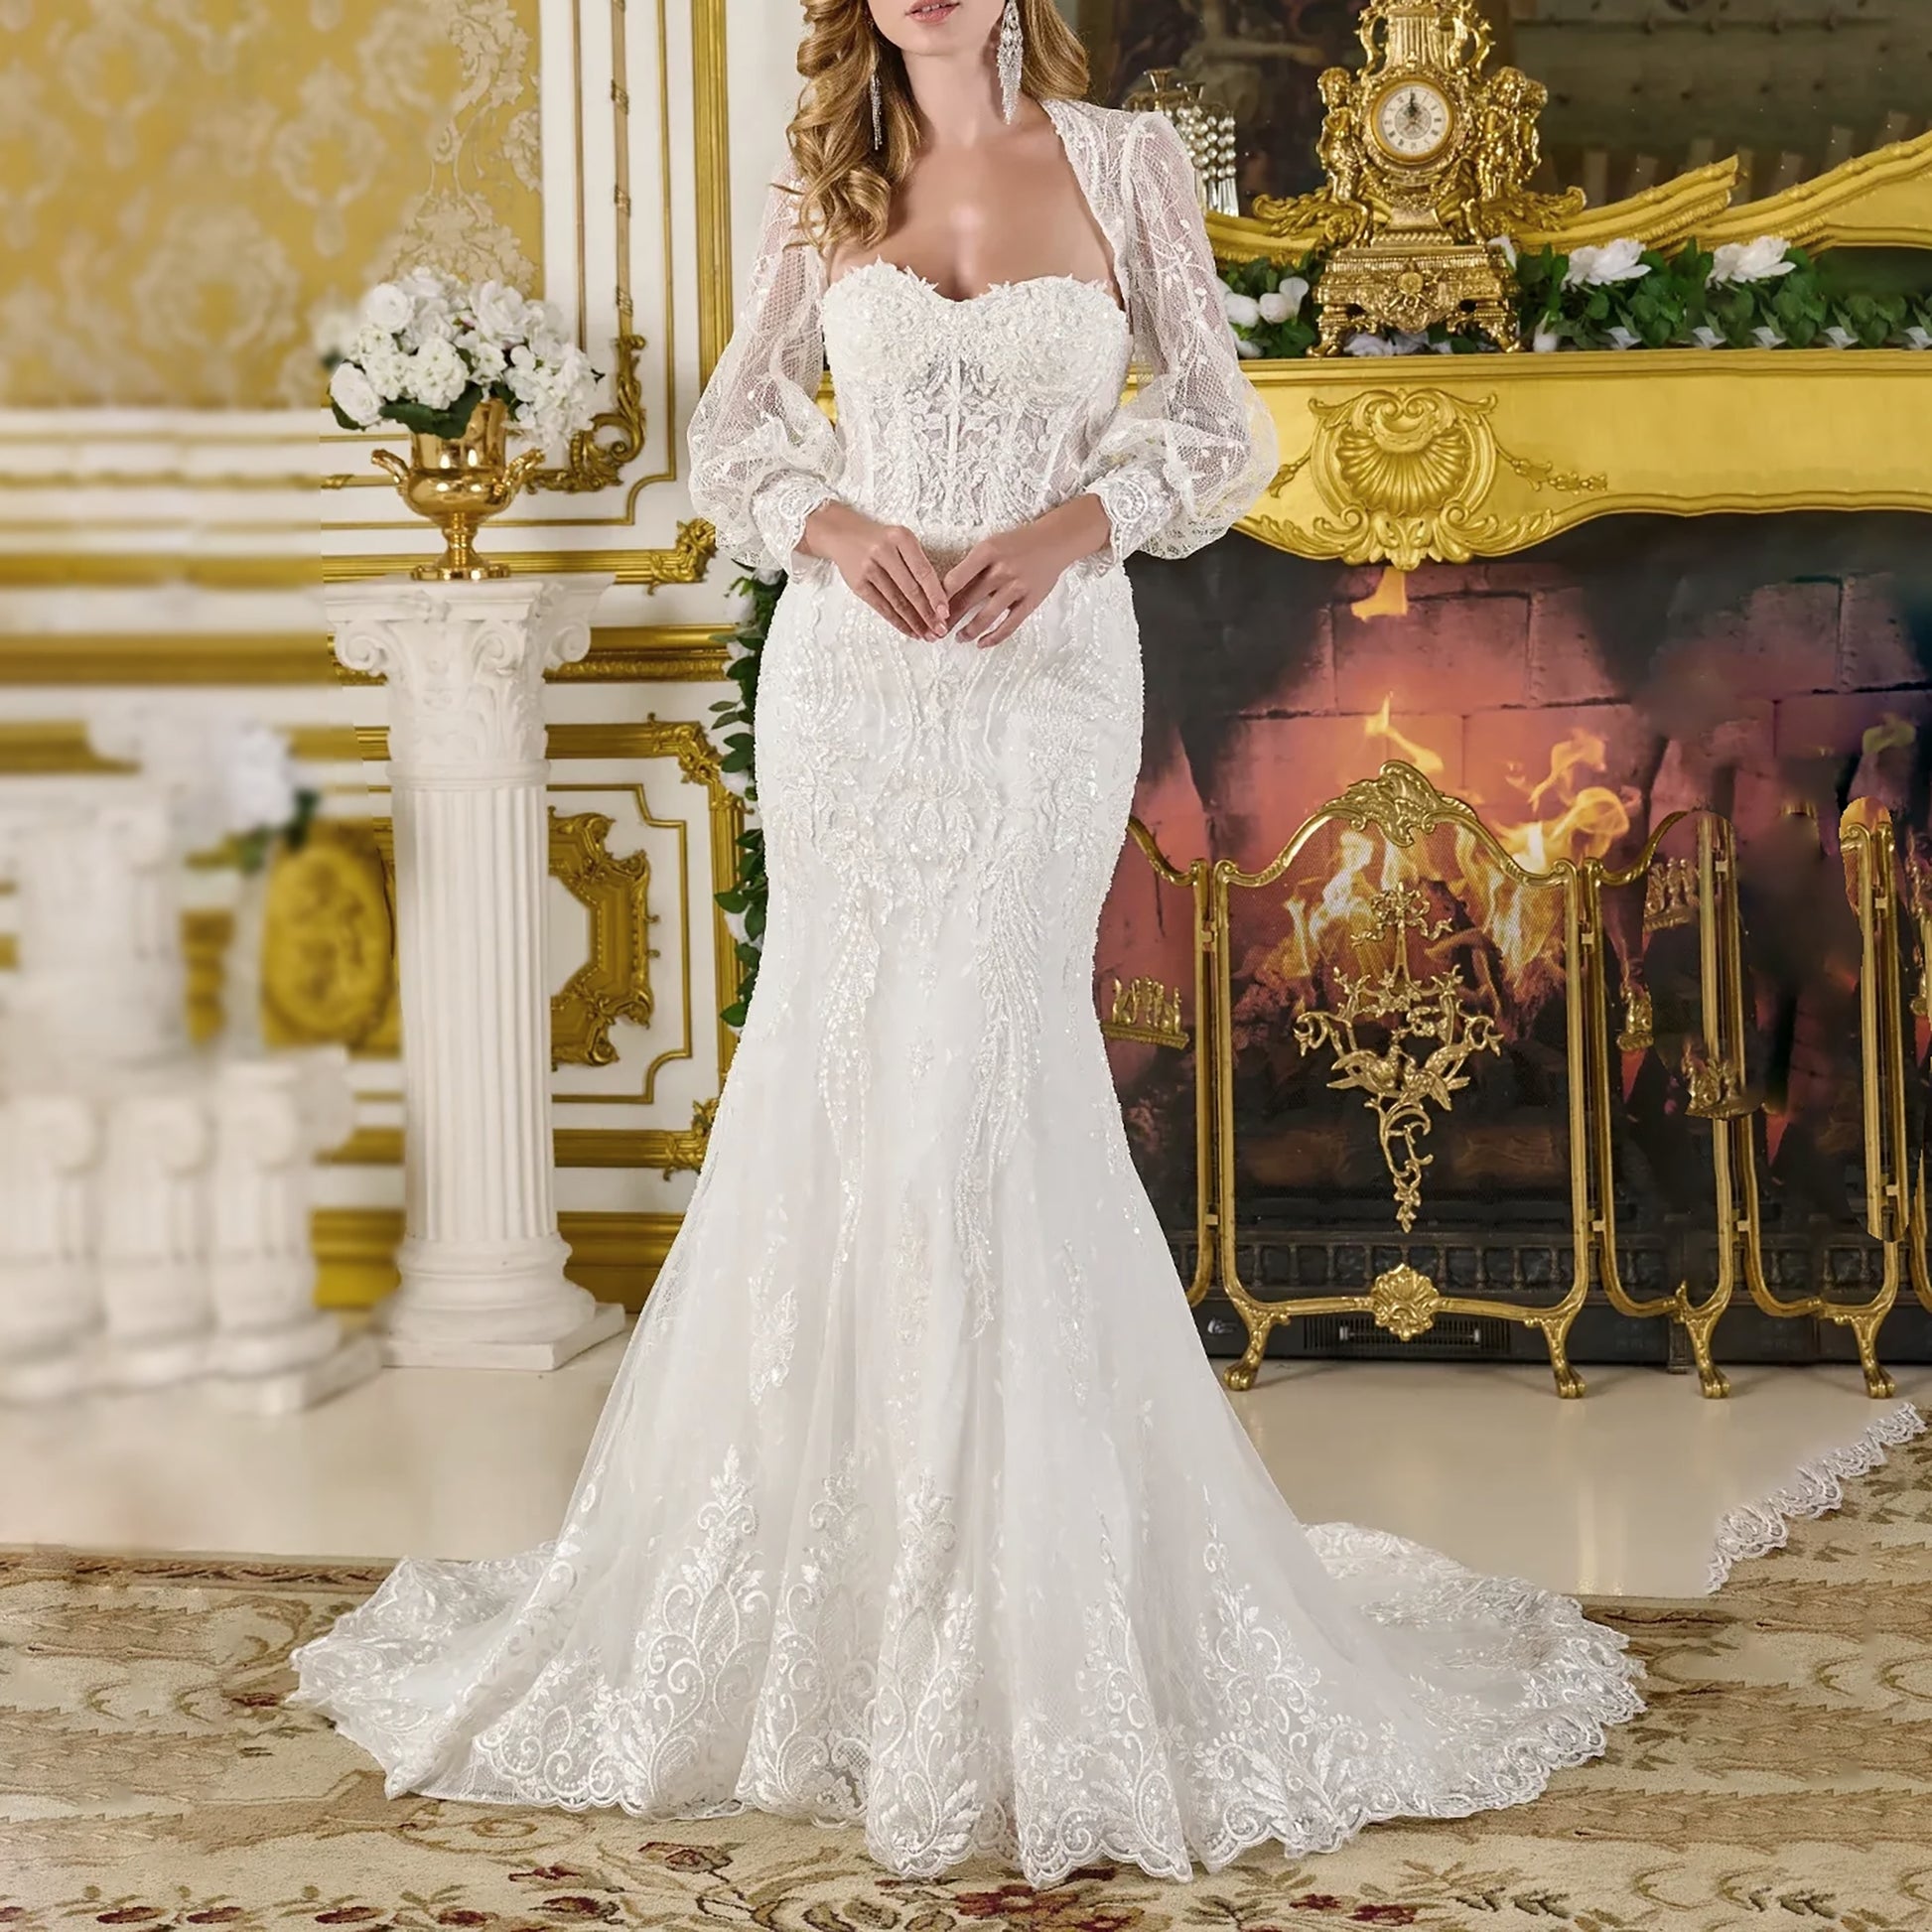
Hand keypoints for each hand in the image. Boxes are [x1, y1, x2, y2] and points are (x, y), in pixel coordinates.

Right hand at [798, 501, 948, 639]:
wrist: (842, 534)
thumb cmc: (879, 540)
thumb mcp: (900, 540)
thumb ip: (917, 562)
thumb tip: (938, 599)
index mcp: (901, 537)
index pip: (923, 571)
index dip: (936, 595)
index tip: (945, 613)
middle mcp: (884, 551)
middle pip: (911, 589)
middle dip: (927, 614)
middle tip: (939, 631)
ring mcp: (869, 568)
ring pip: (897, 601)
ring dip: (914, 622)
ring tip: (927, 635)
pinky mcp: (858, 584)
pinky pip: (881, 607)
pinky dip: (897, 621)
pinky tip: (909, 630)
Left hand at [942, 495, 1113, 647]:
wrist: (1055, 541)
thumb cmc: (1017, 544)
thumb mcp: (991, 545)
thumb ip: (972, 566)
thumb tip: (946, 592)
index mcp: (986, 551)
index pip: (955, 579)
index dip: (939, 599)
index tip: (929, 610)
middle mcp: (1001, 569)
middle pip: (967, 600)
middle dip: (950, 619)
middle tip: (937, 631)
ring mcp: (1017, 587)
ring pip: (986, 616)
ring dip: (968, 631)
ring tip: (958, 638)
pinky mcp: (1030, 601)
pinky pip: (1009, 625)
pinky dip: (993, 637)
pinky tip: (981, 644)